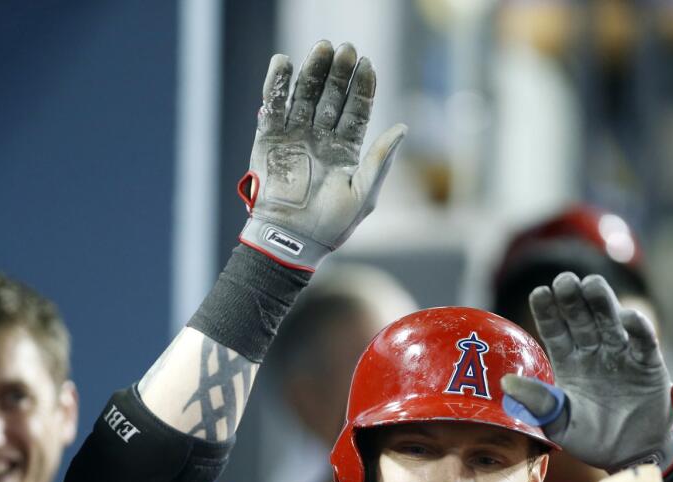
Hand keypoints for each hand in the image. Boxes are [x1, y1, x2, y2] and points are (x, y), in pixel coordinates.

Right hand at [238, 40, 406, 270]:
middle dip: (338, 73)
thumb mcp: (363, 194)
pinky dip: (276, 85)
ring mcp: (295, 137)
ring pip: (304, 95)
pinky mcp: (269, 140)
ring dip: (312, 71)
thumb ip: (380, 160)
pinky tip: (284, 63)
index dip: (362, 88)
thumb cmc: (331, 226)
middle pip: (331, 97)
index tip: (367, 65)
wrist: (291, 241)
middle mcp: (321, 138)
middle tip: (345, 49)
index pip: (356, 111)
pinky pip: (272, 107)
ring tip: (321, 48)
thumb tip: (403, 127)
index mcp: (345, 150)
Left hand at [501, 273, 672, 471]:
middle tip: (564, 281)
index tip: (539, 294)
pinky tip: (627, 317)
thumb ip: (538, 403)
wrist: (634, 455)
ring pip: (610, 322)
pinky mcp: (648, 364)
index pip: (555, 330)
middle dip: (572, 299)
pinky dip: (637, 328)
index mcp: (569, 362)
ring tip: (591, 284)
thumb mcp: (560, 424)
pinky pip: (643, 341)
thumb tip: (506, 383)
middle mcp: (594, 352)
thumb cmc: (594, 439)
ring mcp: (621, 354)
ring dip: (602, 302)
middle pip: (581, 318)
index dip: (548, 312)